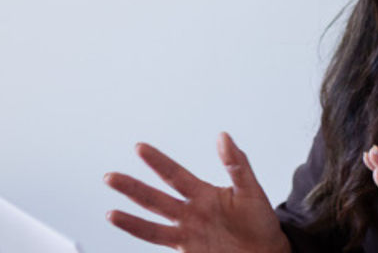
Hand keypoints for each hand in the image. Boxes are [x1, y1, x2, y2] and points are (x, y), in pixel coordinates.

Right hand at [105, 132, 290, 252]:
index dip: (158, 162)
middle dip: (133, 188)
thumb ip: (236, 164)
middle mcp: (190, 213)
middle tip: (110, 176)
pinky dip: (141, 234)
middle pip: (155, 198)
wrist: (268, 252)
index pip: (175, 175)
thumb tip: (223, 136)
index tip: (140, 148)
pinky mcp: (188, 250)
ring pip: (153, 224)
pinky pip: (160, 241)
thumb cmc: (260, 220)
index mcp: (203, 194)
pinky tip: (126, 226)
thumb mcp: (250, 189)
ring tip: (110, 213)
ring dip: (131, 219)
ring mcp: (187, 233)